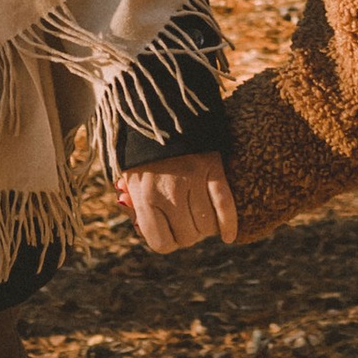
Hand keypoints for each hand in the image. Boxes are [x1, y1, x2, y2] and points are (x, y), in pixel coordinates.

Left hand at [120, 152, 238, 253]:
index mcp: (145, 197)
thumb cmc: (142, 154)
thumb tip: (141, 229)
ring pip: (207, 226)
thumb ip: (136, 208)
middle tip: (183, 221)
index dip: (166, 242)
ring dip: (205, 227)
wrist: (158, 112)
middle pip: (188, 238)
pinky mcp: (213, 168)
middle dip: (187, 234)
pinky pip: (226, 206)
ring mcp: (193, 180)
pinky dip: (228, 224)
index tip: (167, 232)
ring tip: (198, 215)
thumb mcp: (129, 181)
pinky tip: (227, 236)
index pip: (162, 244)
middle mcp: (169, 192)